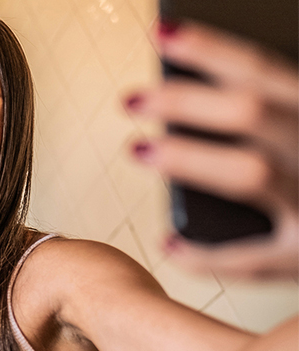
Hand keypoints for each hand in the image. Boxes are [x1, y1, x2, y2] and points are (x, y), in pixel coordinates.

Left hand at [125, 19, 298, 278]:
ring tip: (137, 148)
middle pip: (251, 113)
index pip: (265, 68)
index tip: (161, 32)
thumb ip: (274, 108)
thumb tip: (202, 89)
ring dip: (187, 159)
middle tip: (132, 98)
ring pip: (251, 174)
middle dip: (184, 101)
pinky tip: (167, 242)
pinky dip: (203, 255)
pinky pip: (250, 261)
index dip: (210, 48)